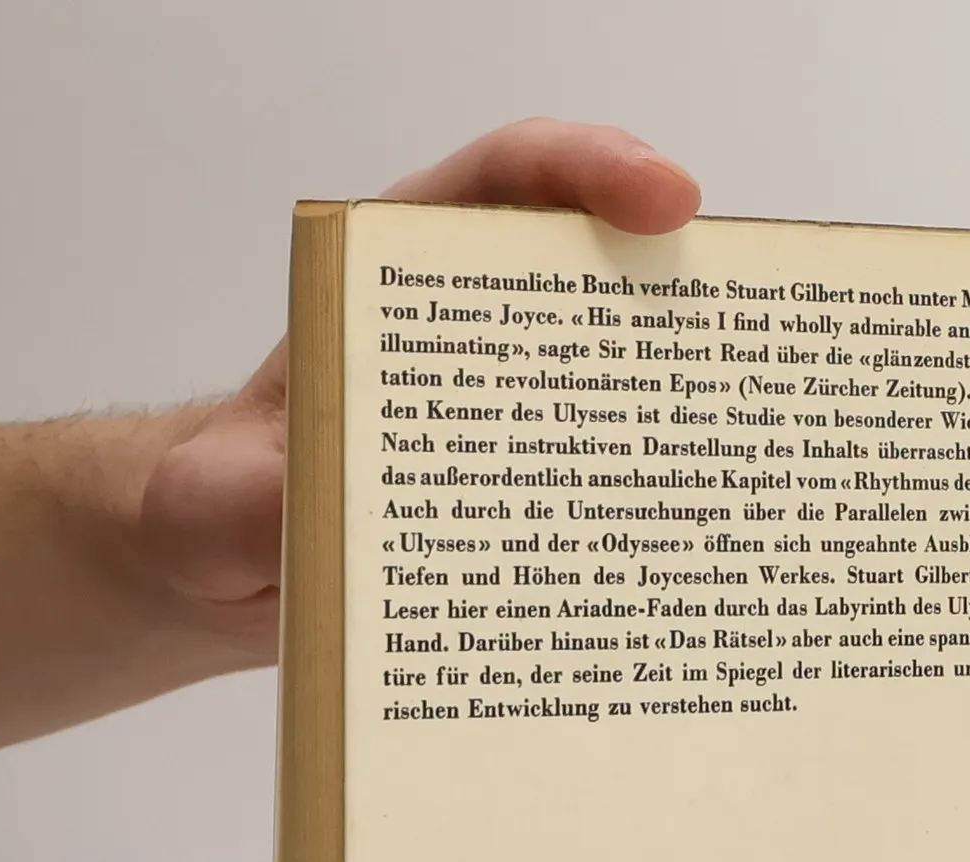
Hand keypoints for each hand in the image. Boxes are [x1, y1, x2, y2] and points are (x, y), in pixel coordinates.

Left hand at [139, 121, 701, 655]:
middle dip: (683, 295)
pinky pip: (604, 493)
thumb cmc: (220, 511)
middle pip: (598, 278)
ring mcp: (510, 420)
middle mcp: (469, 341)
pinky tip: (695, 558)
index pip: (502, 186)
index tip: (662, 202)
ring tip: (752, 456)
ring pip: (620, 386)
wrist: (227, 580)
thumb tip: (339, 516)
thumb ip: (264, 501)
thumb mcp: (217, 503)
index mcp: (394, 287)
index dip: (590, 172)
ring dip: (687, 412)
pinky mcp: (527, 499)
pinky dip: (655, 516)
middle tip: (750, 341)